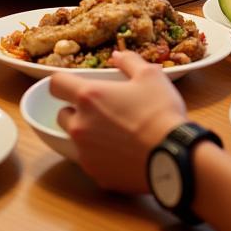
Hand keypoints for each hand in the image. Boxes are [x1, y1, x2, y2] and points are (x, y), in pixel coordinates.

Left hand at [51, 51, 188, 192]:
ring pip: (75, 140)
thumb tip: (117, 55)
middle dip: (76, 111)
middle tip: (102, 110)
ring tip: (114, 134)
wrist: (174, 158)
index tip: (75, 84)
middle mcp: (80, 125)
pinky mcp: (96, 175)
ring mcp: (86, 153)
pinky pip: (90, 162)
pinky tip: (122, 154)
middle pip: (62, 115)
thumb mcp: (150, 75)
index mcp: (89, 97)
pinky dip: (101, 157)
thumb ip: (129, 61)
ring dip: (87, 135)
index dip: (63, 82)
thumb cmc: (160, 112)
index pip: (55, 84)